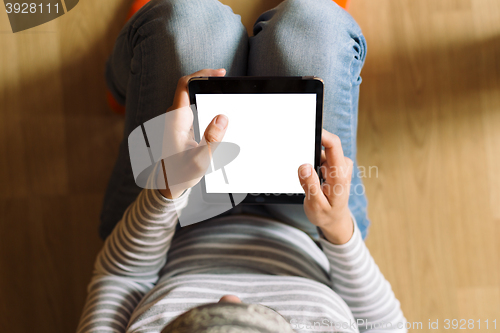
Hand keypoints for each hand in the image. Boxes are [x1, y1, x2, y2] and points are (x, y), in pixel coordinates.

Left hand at [157, 68, 227, 198]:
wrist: (168, 184)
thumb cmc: (181, 174)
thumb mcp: (200, 161)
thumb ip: (212, 139)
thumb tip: (222, 118)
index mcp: (176, 120)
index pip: (185, 85)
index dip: (202, 74)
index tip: (220, 74)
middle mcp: (174, 116)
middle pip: (189, 87)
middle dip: (208, 81)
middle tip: (226, 82)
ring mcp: (175, 119)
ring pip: (190, 95)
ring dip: (206, 90)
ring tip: (224, 92)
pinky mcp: (179, 124)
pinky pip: (191, 105)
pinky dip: (204, 100)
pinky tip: (217, 108)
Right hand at [297, 129, 353, 243]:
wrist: (335, 219)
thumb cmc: (326, 214)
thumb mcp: (315, 205)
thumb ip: (310, 185)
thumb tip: (304, 166)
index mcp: (339, 176)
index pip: (333, 146)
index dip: (321, 134)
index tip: (307, 129)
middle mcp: (342, 166)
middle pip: (324, 146)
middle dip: (309, 154)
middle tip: (304, 174)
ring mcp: (338, 165)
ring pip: (319, 152)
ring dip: (311, 162)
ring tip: (310, 182)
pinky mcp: (334, 165)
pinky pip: (319, 157)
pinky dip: (312, 164)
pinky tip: (313, 179)